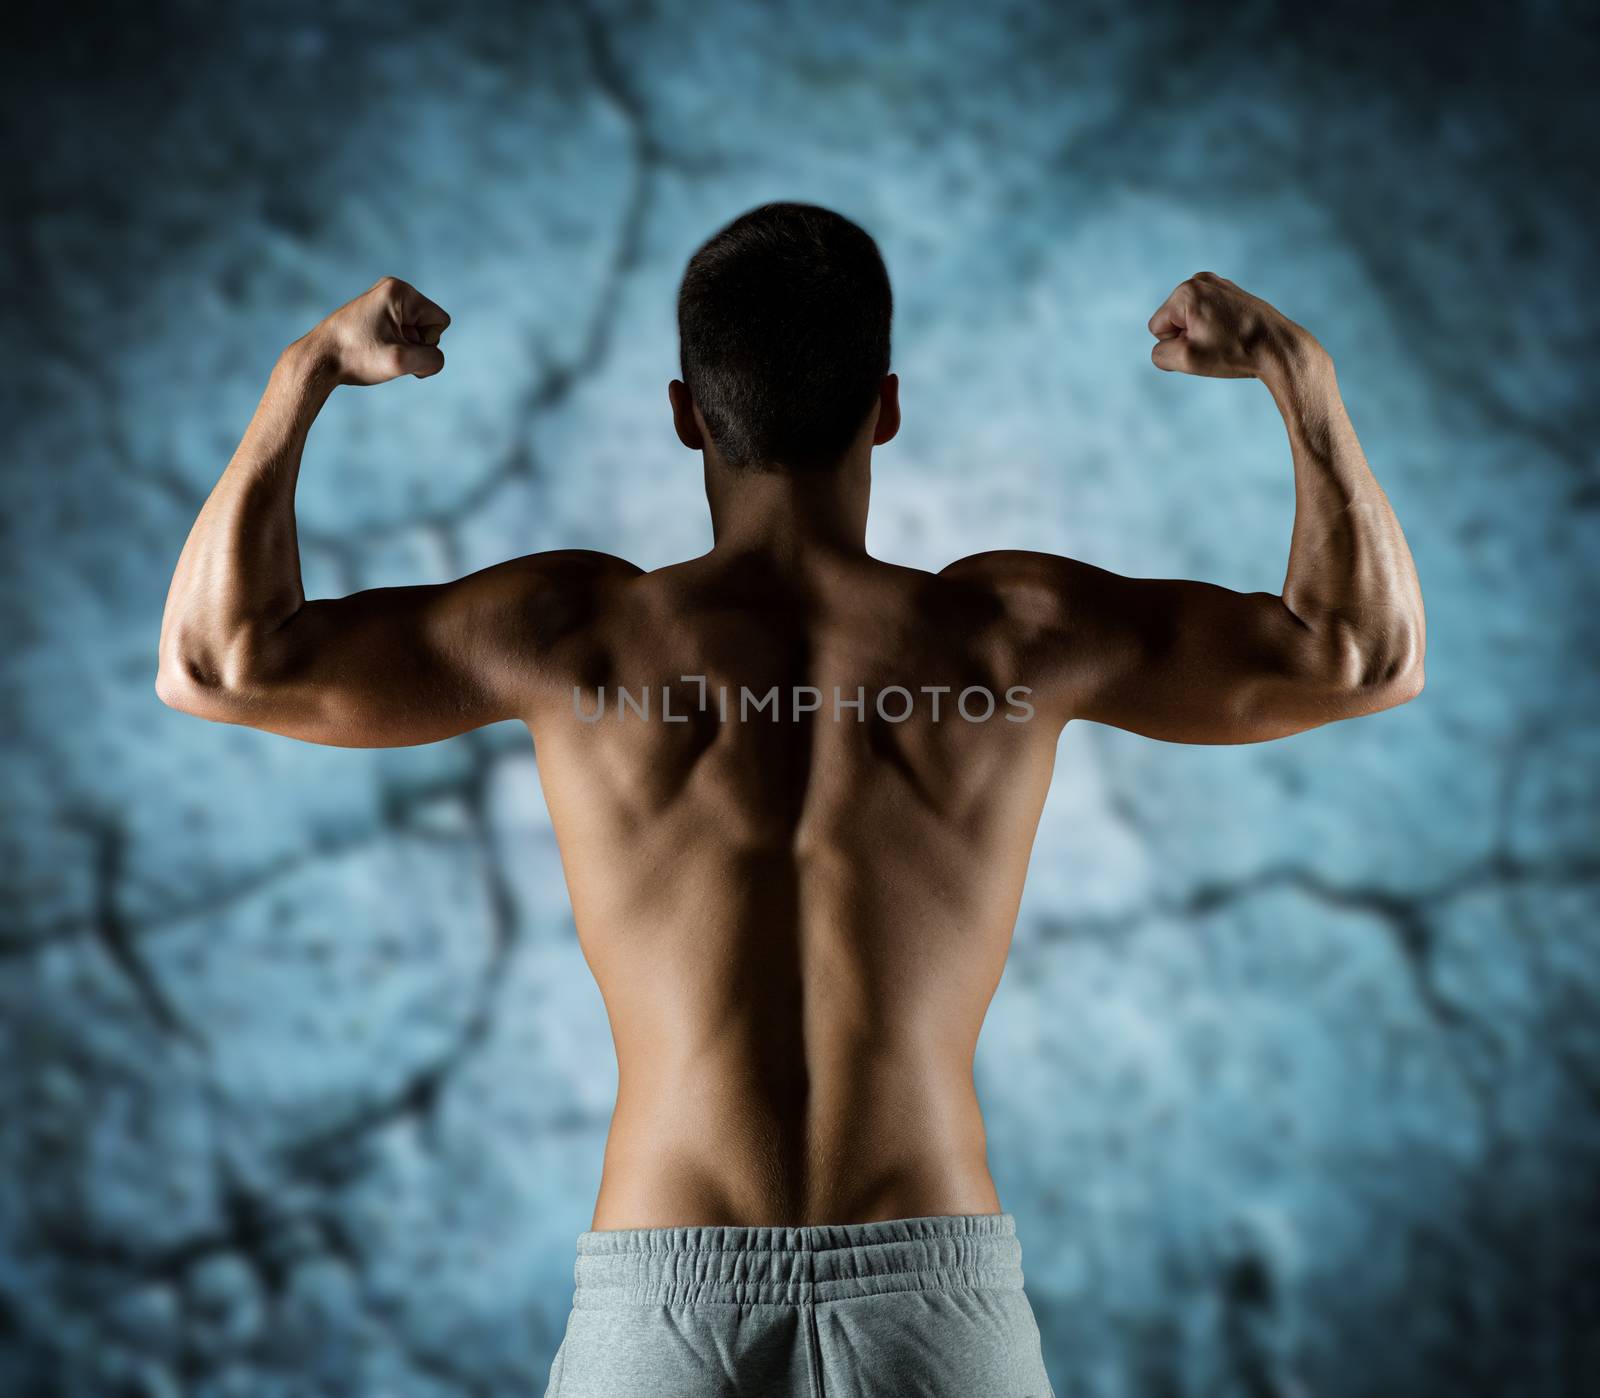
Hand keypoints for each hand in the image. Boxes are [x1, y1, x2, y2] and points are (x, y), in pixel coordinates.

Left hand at [305, 276, 450, 385]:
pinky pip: (402, 332)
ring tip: (378, 353)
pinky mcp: (375, 313)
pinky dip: (395, 347)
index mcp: (399, 291)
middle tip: (387, 354)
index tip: (399, 349)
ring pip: (416, 332)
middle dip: (416, 346)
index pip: (440, 321)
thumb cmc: (355, 357)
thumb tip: (433, 359)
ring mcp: (382, 300)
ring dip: (405, 349)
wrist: (318, 360)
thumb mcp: (402, 361)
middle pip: (429, 326)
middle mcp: (392, 288)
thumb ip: (432, 359)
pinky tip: (374, 352)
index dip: (427, 343)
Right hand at [1147, 272, 1316, 379]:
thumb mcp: (1186, 360)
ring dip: (1202, 334)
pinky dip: (1215, 328)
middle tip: (1216, 344)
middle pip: (1173, 320)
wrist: (1278, 347)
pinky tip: (1234, 333)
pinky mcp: (1231, 292)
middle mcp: (1200, 280)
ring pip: (1190, 320)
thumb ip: (1160, 354)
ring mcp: (1218, 283)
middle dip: (1189, 337)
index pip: (1157, 328)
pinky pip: (1207, 316)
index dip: (1175, 345)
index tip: (1203, 346)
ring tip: (1226, 339)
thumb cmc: (1234, 352)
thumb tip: (1165, 346)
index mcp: (1186, 291)